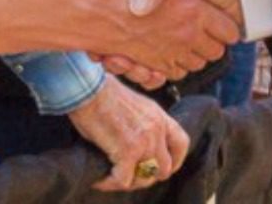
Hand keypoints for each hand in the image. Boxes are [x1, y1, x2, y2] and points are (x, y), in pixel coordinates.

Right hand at [67, 76, 189, 191]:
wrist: (89, 88)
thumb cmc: (103, 93)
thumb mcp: (135, 104)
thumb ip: (144, 124)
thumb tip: (137, 145)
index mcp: (159, 116)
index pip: (182, 144)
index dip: (175, 161)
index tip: (161, 169)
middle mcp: (157, 130)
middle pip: (165, 168)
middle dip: (148, 176)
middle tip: (131, 176)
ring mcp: (144, 141)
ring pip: (144, 178)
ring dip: (129, 182)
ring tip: (113, 178)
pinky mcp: (127, 151)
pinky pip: (123, 180)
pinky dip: (110, 183)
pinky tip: (101, 179)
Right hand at [88, 0, 238, 80]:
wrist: (94, 15)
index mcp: (195, 10)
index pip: (229, 31)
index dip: (224, 27)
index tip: (217, 22)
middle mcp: (188, 35)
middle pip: (215, 52)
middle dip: (211, 44)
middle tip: (201, 33)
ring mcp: (172, 53)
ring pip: (196, 64)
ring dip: (193, 56)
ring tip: (184, 42)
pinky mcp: (155, 65)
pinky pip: (175, 73)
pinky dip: (174, 66)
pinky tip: (167, 52)